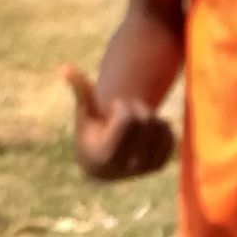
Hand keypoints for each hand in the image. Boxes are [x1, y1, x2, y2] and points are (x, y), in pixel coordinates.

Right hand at [62, 66, 175, 180]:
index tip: (113, 109)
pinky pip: (171, 136)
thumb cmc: (91, 131)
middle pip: (146, 120)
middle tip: (125, 113)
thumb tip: (65, 68)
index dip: (122, 106)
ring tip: (135, 122)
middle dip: (136, 108)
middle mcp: (126, 167)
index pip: (128, 118)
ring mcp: (144, 169)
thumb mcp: (84, 113)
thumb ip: (80, 91)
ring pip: (161, 126)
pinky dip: (161, 127)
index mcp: (105, 155)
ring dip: (150, 116)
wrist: (102, 162)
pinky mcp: (158, 166)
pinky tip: (145, 131)